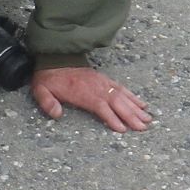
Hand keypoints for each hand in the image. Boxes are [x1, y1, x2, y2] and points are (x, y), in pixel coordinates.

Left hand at [30, 66, 151, 132]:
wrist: (56, 59)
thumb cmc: (49, 78)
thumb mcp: (41, 90)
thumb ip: (47, 102)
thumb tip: (56, 114)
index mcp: (82, 92)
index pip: (100, 106)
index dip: (111, 118)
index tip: (122, 129)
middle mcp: (96, 87)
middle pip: (117, 103)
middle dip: (131, 115)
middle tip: (143, 127)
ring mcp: (103, 83)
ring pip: (123, 96)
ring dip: (136, 108)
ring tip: (148, 119)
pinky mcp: (105, 80)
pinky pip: (122, 88)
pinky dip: (133, 97)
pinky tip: (142, 104)